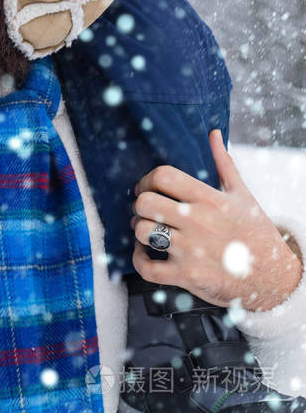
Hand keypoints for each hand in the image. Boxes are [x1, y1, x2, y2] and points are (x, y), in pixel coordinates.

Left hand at [132, 129, 302, 310]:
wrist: (273, 279)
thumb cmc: (256, 233)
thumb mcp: (243, 195)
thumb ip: (224, 163)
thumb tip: (213, 134)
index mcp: (210, 199)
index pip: (164, 176)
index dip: (147, 179)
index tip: (146, 187)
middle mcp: (198, 222)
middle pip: (146, 202)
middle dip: (140, 204)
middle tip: (145, 209)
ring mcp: (190, 250)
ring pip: (141, 231)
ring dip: (139, 229)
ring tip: (147, 229)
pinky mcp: (186, 276)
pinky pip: (146, 267)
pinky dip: (138, 259)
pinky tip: (145, 252)